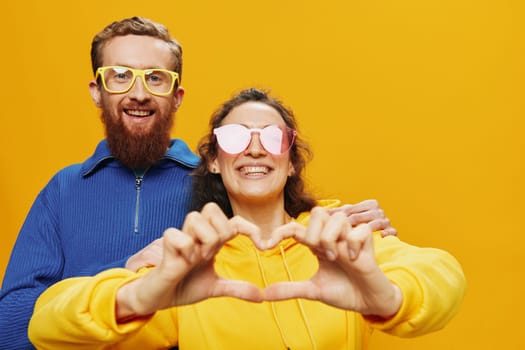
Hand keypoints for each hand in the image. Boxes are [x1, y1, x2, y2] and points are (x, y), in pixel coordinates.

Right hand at [116, 203, 264, 320]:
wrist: (159, 298)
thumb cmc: (183, 287)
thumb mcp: (215, 288)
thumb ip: (237, 289)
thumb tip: (260, 295)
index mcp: (211, 241)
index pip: (233, 221)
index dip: (250, 228)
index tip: (262, 245)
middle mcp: (197, 235)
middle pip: (211, 208)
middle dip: (220, 230)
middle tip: (214, 253)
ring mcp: (182, 238)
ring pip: (195, 217)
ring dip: (203, 240)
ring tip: (198, 259)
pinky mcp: (166, 246)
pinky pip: (176, 234)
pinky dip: (185, 248)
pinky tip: (184, 263)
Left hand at [264, 207, 401, 317]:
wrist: (368, 303)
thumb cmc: (343, 291)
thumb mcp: (313, 291)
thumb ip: (290, 289)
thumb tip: (264, 293)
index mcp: (317, 244)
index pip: (296, 227)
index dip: (280, 232)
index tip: (265, 246)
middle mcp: (332, 237)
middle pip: (318, 212)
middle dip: (313, 232)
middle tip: (318, 253)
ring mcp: (350, 238)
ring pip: (337, 217)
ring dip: (331, 237)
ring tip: (335, 257)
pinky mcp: (368, 243)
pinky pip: (359, 230)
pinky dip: (354, 244)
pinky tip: (354, 259)